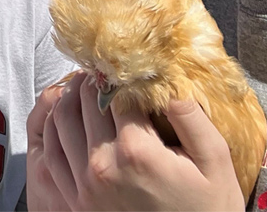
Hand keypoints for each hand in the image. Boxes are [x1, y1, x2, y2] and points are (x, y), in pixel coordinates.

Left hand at [30, 72, 244, 211]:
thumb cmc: (208, 208)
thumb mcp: (215, 162)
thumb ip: (193, 120)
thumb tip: (170, 85)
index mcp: (138, 151)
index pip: (117, 95)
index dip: (121, 77)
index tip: (124, 69)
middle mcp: (103, 165)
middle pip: (86, 104)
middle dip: (93, 83)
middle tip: (100, 71)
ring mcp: (84, 184)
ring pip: (60, 123)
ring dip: (68, 99)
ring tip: (81, 87)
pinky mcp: (75, 199)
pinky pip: (51, 153)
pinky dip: (52, 128)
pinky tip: (63, 118)